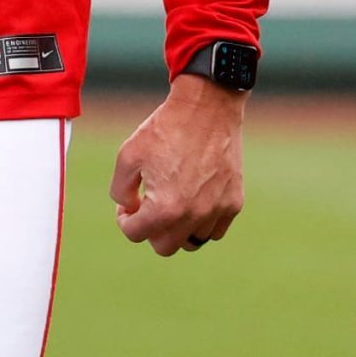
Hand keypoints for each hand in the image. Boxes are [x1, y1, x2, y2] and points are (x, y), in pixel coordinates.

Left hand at [111, 75, 245, 256]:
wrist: (206, 109)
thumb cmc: (164, 130)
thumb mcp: (128, 157)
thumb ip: (120, 191)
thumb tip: (130, 210)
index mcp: (166, 208)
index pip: (135, 234)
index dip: (124, 220)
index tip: (126, 204)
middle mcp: (195, 215)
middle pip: (165, 247)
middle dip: (150, 230)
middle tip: (146, 207)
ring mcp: (218, 211)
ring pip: (192, 242)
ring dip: (177, 229)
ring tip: (170, 203)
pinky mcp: (234, 202)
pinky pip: (215, 230)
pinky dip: (201, 223)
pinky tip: (191, 200)